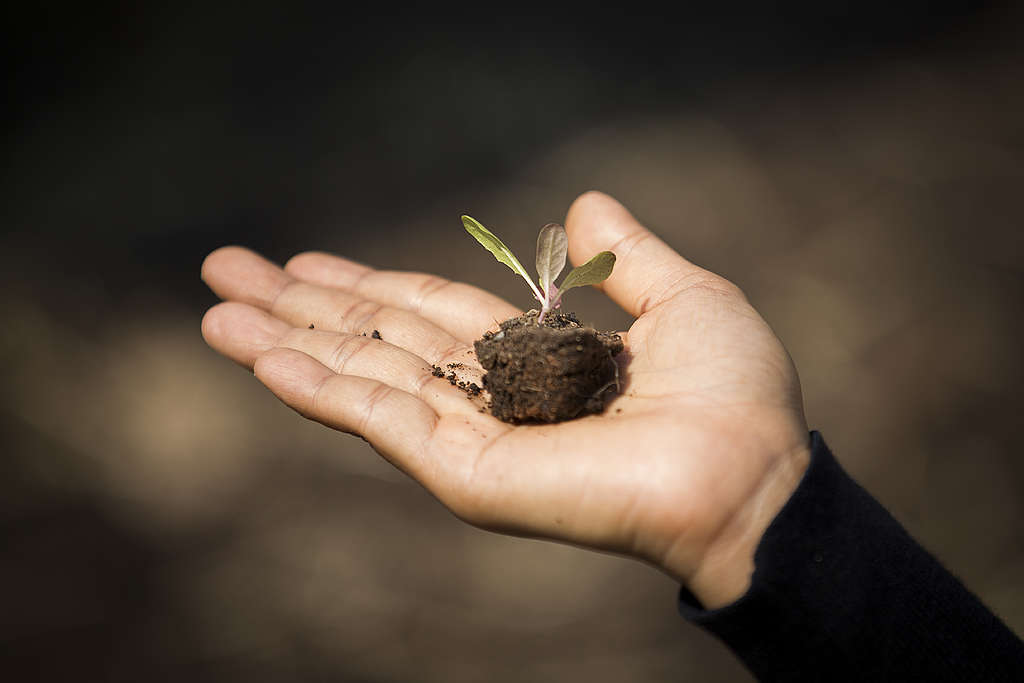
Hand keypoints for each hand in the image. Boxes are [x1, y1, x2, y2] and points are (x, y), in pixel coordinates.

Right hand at [201, 191, 810, 607]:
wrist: (751, 469)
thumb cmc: (730, 389)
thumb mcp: (679, 295)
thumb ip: (623, 255)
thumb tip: (586, 201)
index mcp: (531, 357)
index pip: (425, 314)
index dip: (363, 284)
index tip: (300, 261)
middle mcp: (489, 396)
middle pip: (375, 340)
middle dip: (300, 308)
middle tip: (223, 273)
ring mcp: (473, 439)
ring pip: (363, 380)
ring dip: (286, 346)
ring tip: (216, 315)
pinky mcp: (470, 475)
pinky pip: (385, 422)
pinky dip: (322, 391)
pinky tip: (267, 360)